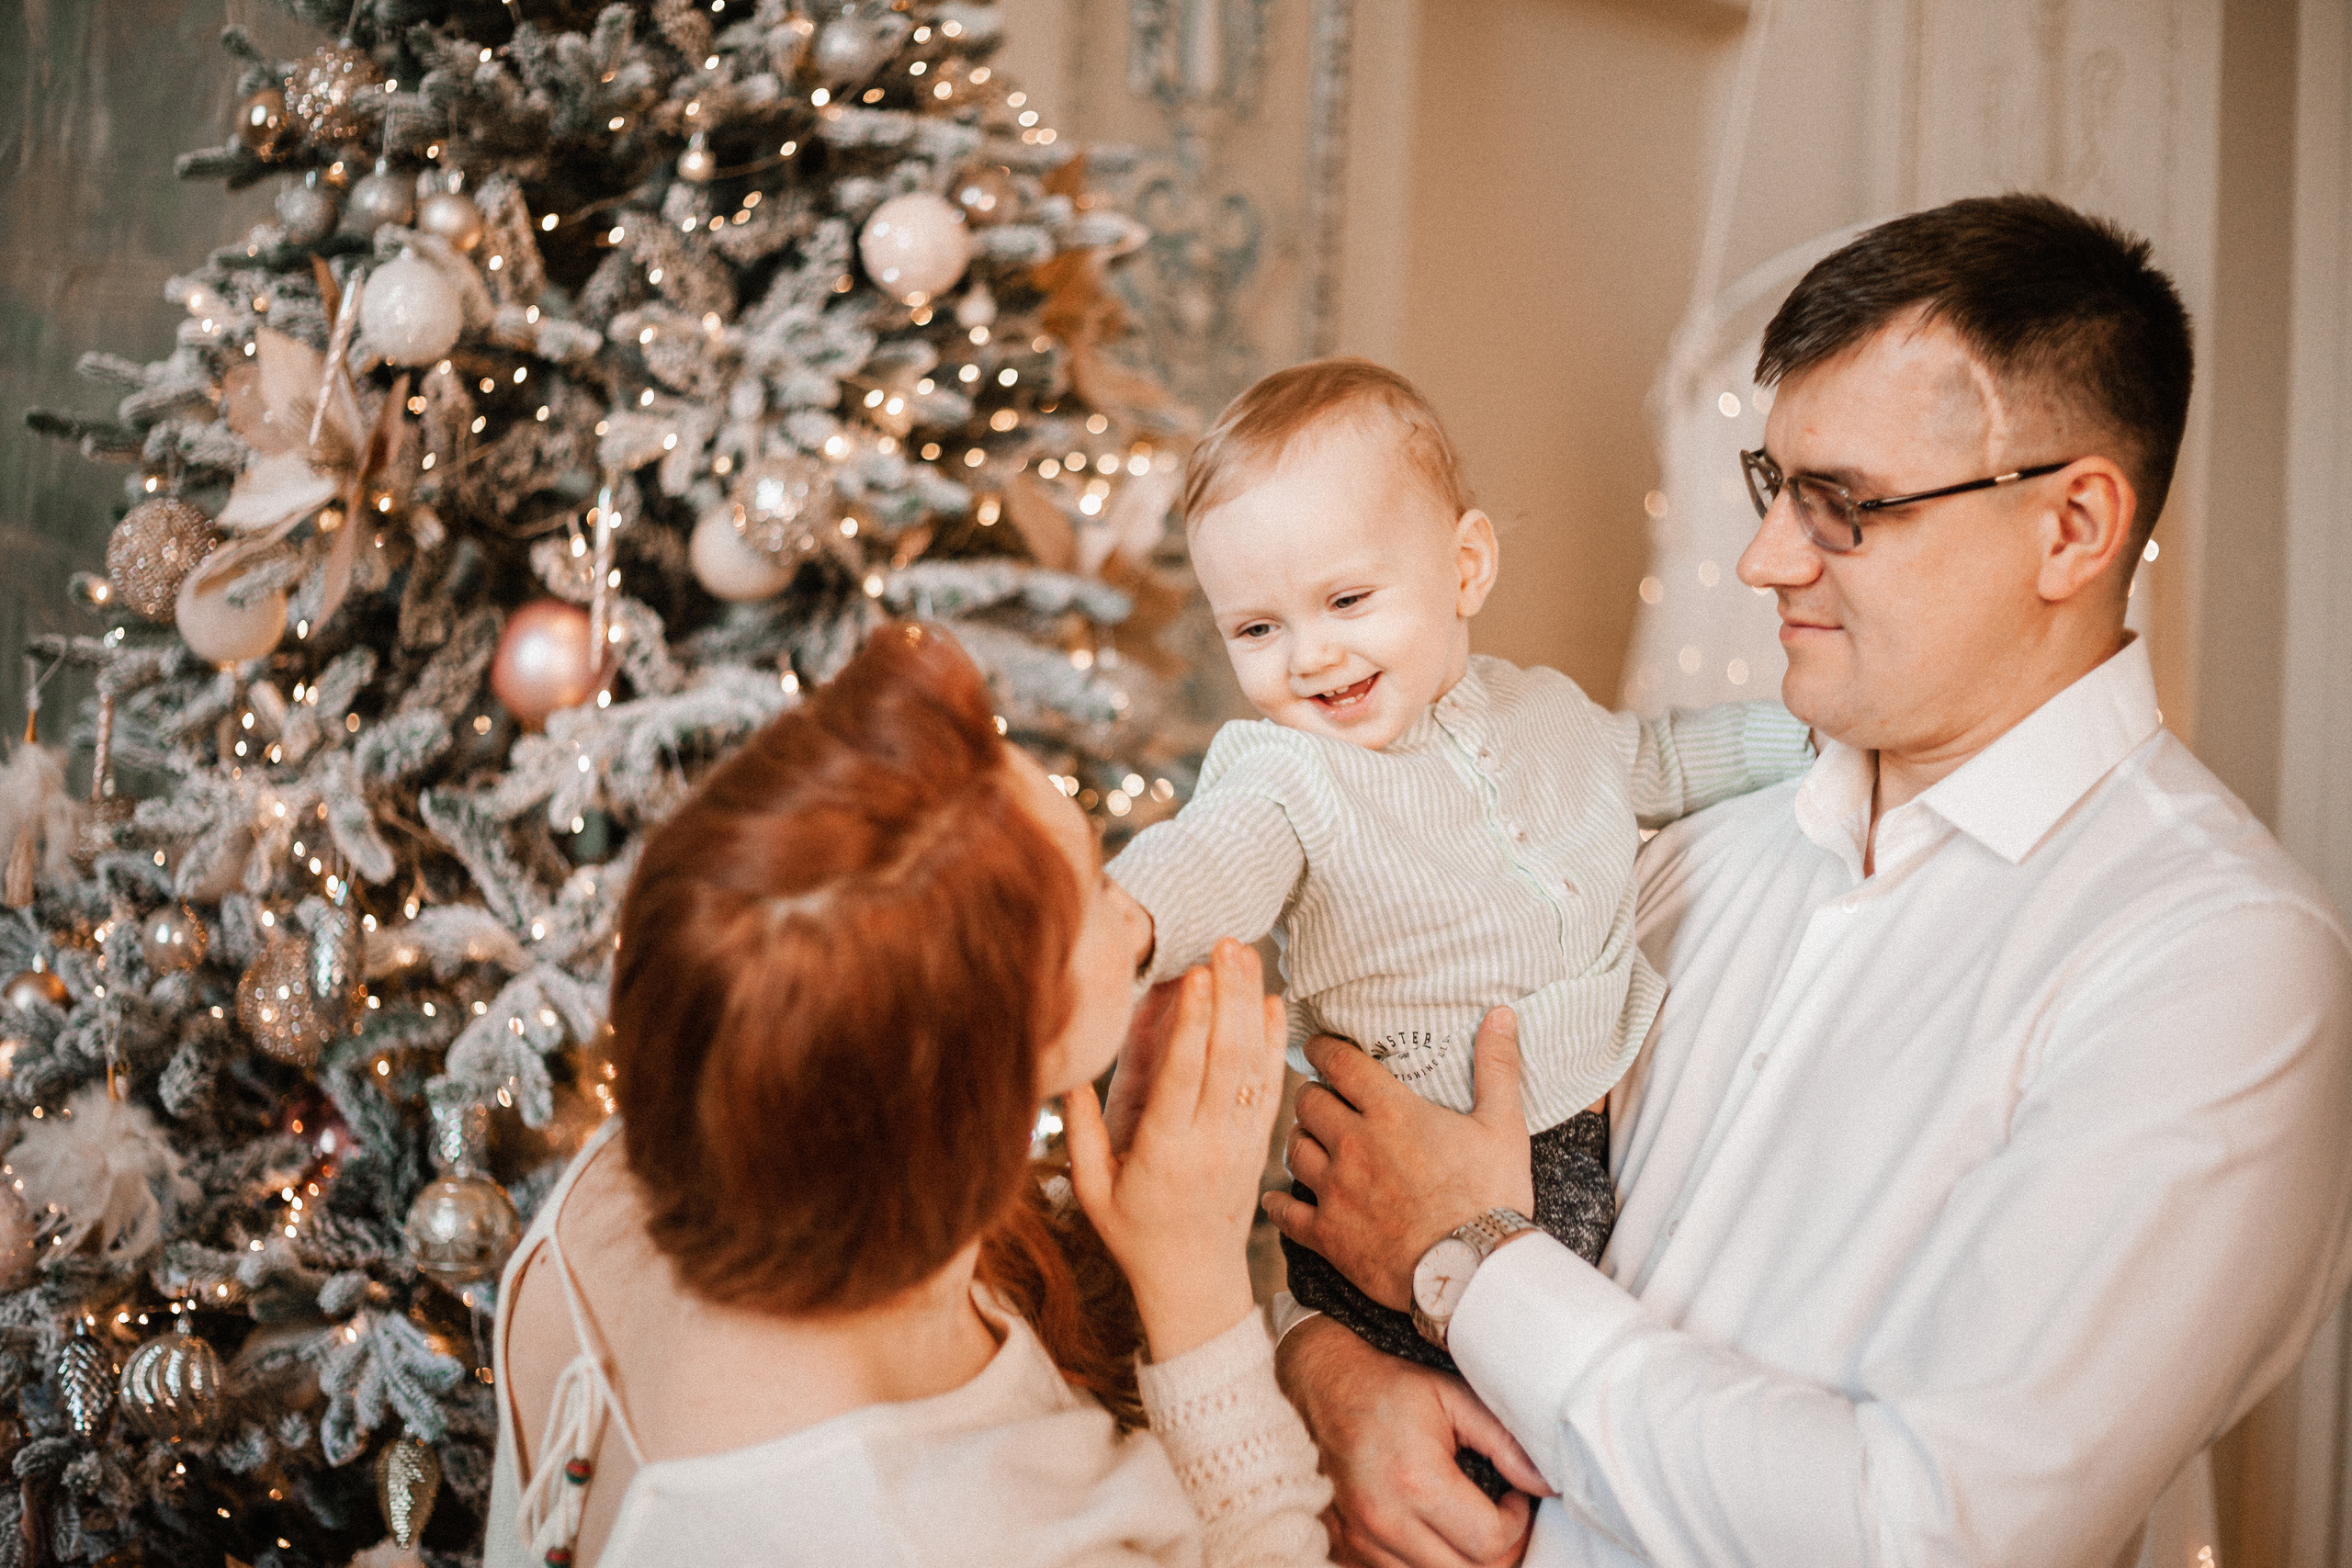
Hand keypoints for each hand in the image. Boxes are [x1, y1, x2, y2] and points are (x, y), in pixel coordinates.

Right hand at [1066, 939, 1286, 1359]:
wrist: (1196, 1280)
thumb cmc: (1135, 1234)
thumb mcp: (1092, 1191)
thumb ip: (1082, 1133)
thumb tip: (1066, 1072)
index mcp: (1164, 1152)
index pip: (1183, 1078)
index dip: (1191, 1024)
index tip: (1194, 976)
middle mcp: (1210, 1142)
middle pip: (1226, 1059)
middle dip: (1227, 996)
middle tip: (1225, 944)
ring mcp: (1241, 1141)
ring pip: (1253, 1064)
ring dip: (1250, 1005)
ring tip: (1245, 955)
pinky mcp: (1259, 1142)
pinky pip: (1273, 1085)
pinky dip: (1274, 1041)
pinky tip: (1271, 1001)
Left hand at [1263, 1007, 1532, 1310]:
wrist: (1475, 1273)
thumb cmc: (1492, 1197)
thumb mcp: (1503, 1126)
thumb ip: (1496, 1066)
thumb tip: (1500, 1013)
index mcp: (1391, 1112)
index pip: (1339, 1063)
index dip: (1323, 1049)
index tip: (1319, 1047)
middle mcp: (1353, 1145)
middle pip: (1307, 1102)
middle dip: (1312, 1094)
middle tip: (1322, 1097)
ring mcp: (1336, 1191)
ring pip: (1293, 1149)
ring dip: (1299, 1139)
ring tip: (1310, 1139)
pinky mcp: (1328, 1234)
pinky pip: (1286, 1212)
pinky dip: (1279, 1203)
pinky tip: (1277, 1199)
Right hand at [1278, 1316, 1548, 1567]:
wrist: (1324, 1386)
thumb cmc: (1390, 1387)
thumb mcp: (1453, 1396)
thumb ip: (1505, 1441)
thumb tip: (1546, 1485)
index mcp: (1415, 1481)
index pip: (1490, 1543)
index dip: (1517, 1524)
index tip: (1513, 1497)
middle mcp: (1383, 1520)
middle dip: (1499, 1550)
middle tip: (1502, 1515)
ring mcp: (1361, 1540)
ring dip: (1464, 1561)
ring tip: (1471, 1524)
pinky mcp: (1347, 1548)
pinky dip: (1428, 1563)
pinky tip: (1437, 1531)